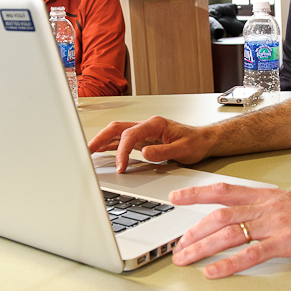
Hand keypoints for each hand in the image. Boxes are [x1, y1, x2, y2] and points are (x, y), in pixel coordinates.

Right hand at [87, 116, 212, 172]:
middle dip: (100, 138)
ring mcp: (144, 131)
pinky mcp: (144, 139)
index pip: (130, 134)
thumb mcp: (183, 150)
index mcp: (155, 124)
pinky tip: (102, 150)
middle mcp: (147, 125)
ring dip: (102, 140)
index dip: (122, 151)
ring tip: (88, 151)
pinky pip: (123, 139)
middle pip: (117, 128)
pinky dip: (111, 145)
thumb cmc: (195, 142)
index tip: (120, 166)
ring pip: (117, 132)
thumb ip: (163, 151)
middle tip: (87, 150)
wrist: (204, 140)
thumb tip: (145, 152)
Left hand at [169, 183, 290, 278]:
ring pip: (229, 233)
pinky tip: (213, 272)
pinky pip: (251, 254)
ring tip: (185, 259)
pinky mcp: (287, 243)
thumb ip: (267, 209)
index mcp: (267, 196)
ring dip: (202, 247)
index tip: (176, 197)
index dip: (197, 192)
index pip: (224, 190)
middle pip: (220, 215)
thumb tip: (246, 217)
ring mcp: (276, 224)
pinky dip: (228, 264)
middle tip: (176, 245)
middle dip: (193, 230)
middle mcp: (268, 207)